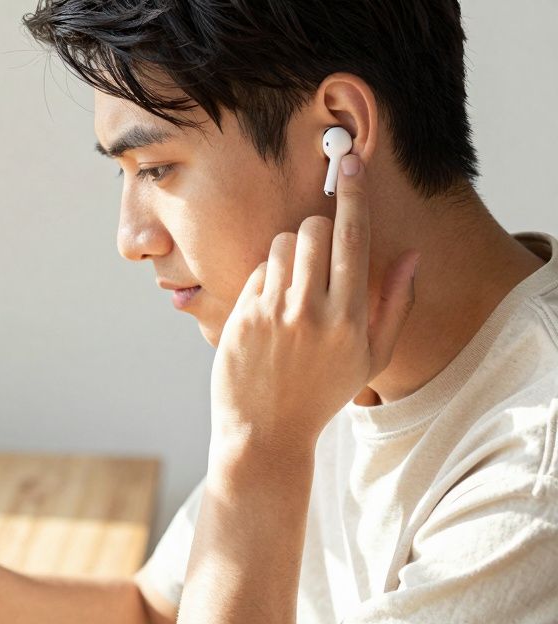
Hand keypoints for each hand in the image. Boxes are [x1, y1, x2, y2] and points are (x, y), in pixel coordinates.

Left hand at [210, 153, 419, 455]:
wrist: (265, 431)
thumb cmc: (322, 392)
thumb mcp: (370, 357)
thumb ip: (395, 304)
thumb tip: (410, 255)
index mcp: (352, 319)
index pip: (354, 239)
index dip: (353, 195)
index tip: (350, 162)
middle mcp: (313, 312)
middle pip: (314, 230)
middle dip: (317, 230)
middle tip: (318, 255)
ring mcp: (274, 313)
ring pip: (282, 244)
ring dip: (290, 254)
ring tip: (293, 290)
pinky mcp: (242, 317)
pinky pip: (258, 270)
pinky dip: (266, 279)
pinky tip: (270, 311)